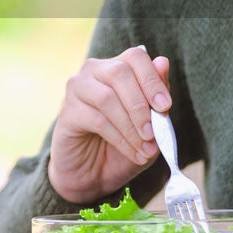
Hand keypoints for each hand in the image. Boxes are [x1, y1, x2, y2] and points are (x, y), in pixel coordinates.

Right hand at [47, 46, 170, 203]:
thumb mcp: (150, 124)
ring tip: (146, 148)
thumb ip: (156, 96)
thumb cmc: (124, 144)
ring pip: (107, 98)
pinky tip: (133, 152)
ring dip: (131, 126)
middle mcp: (94, 71)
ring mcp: (77, 89)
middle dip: (141, 105)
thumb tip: (163, 62)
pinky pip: (96, 120)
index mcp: (117, 67)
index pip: (135, 57)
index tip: (165, 106)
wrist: (94, 175)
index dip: (152, 79)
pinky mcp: (67, 113)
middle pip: (119, 73)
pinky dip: (120, 139)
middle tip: (153, 133)